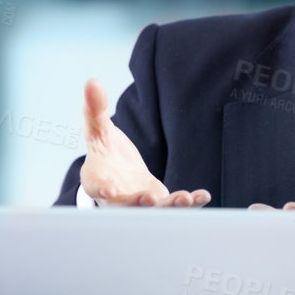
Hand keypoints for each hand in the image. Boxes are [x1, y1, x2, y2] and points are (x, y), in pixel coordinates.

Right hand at [79, 79, 210, 206]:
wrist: (117, 171)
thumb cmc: (105, 152)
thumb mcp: (98, 130)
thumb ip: (95, 110)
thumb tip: (92, 82)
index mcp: (97, 179)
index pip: (96, 186)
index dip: (101, 188)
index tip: (109, 190)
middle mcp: (117, 199)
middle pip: (126, 205)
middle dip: (137, 204)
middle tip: (149, 199)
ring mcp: (139, 205)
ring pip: (154, 211)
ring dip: (169, 206)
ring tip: (185, 198)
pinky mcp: (159, 204)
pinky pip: (174, 207)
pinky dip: (189, 203)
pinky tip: (202, 196)